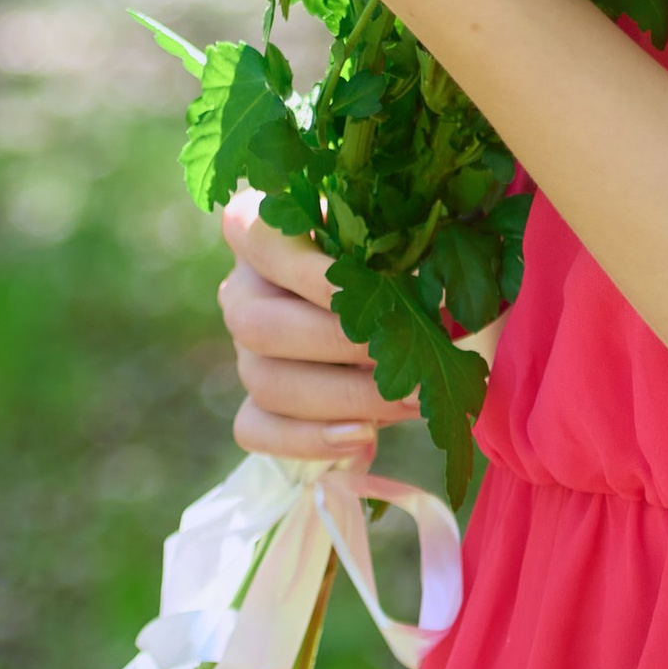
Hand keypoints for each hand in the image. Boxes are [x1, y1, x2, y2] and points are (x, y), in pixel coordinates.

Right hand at [219, 192, 423, 466]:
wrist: (387, 311)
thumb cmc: (389, 256)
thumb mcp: (389, 237)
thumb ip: (394, 249)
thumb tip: (426, 296)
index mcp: (260, 229)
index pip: (260, 242)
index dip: (310, 270)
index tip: (370, 285)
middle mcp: (241, 290)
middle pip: (260, 327)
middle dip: (340, 345)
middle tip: (404, 352)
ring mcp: (242, 351)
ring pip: (265, 382)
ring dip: (343, 396)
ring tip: (408, 399)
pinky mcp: (253, 403)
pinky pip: (256, 430)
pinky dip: (309, 439)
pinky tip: (363, 436)